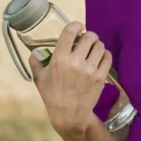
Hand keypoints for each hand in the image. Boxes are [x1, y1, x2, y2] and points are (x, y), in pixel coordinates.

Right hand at [28, 20, 111, 135]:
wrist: (69, 115)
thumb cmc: (52, 96)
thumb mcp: (39, 79)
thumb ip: (35, 63)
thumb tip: (33, 52)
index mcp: (59, 60)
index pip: (69, 32)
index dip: (76, 25)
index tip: (78, 27)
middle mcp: (75, 63)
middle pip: (89, 36)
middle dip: (88, 36)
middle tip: (86, 40)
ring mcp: (89, 70)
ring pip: (99, 45)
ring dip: (96, 45)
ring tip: (92, 50)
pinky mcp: (101, 77)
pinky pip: (107, 57)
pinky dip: (104, 54)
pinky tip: (99, 58)